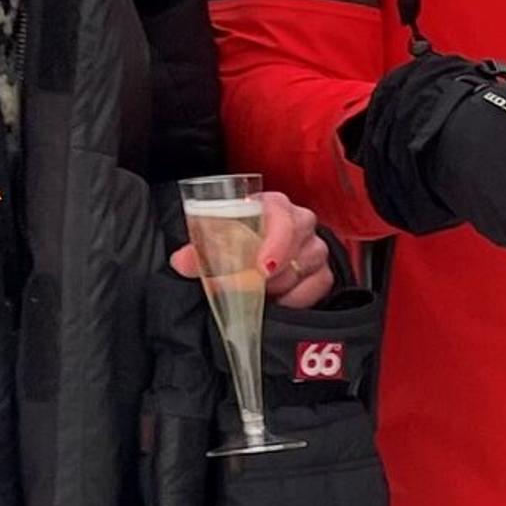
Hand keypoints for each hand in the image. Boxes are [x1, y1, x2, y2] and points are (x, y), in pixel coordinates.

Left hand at [173, 184, 337, 307]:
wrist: (254, 258)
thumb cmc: (237, 243)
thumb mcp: (214, 244)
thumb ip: (198, 251)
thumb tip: (182, 261)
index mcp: (273, 205)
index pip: (281, 216)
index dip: (274, 243)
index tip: (262, 268)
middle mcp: (300, 222)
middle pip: (297, 245)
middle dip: (270, 273)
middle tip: (250, 286)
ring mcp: (315, 248)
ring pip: (305, 270)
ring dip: (278, 287)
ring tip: (258, 292)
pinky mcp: (324, 273)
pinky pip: (317, 289)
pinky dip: (294, 299)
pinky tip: (277, 301)